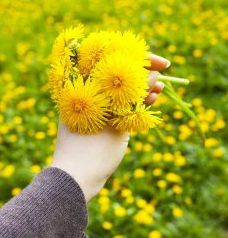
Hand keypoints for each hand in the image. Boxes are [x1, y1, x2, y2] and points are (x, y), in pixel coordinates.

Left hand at [51, 54, 169, 201]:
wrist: (74, 179)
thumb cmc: (92, 149)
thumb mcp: (118, 121)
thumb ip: (135, 97)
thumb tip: (155, 75)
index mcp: (82, 85)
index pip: (113, 60)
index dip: (140, 59)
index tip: (162, 63)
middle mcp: (85, 92)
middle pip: (116, 74)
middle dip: (141, 74)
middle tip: (163, 74)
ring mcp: (91, 107)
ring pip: (118, 91)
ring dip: (139, 89)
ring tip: (160, 90)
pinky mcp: (97, 121)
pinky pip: (116, 106)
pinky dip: (132, 103)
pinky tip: (150, 101)